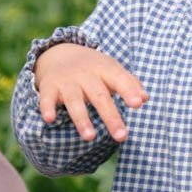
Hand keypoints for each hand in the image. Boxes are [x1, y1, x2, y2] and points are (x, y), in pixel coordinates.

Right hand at [33, 43, 147, 141]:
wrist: (60, 53)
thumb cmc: (93, 68)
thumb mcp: (112, 70)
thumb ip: (130, 83)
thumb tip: (145, 99)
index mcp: (104, 69)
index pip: (119, 79)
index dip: (129, 90)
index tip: (138, 104)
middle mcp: (86, 75)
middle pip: (99, 96)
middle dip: (110, 116)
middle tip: (122, 136)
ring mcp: (67, 81)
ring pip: (74, 101)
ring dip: (82, 119)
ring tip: (90, 138)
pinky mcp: (49, 88)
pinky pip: (46, 99)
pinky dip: (47, 108)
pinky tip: (50, 119)